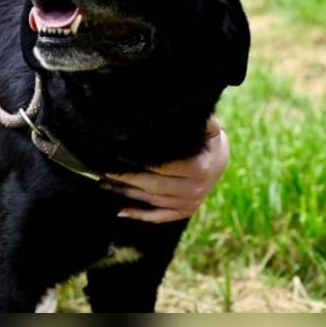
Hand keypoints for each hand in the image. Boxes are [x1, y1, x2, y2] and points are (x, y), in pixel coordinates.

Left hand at [103, 116, 228, 222]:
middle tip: (104, 171)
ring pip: (152, 201)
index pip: (162, 167)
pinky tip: (119, 210)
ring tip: (105, 185)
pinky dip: (139, 215)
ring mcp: (190, 203)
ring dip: (127, 194)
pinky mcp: (185, 212)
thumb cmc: (208, 139)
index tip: (117, 155)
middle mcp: (195, 189)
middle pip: (153, 186)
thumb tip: (191, 110)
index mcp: (199, 168)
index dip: (138, 162)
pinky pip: (159, 216)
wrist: (221, 160)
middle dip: (126, 179)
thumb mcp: (210, 128)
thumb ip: (203, 121)